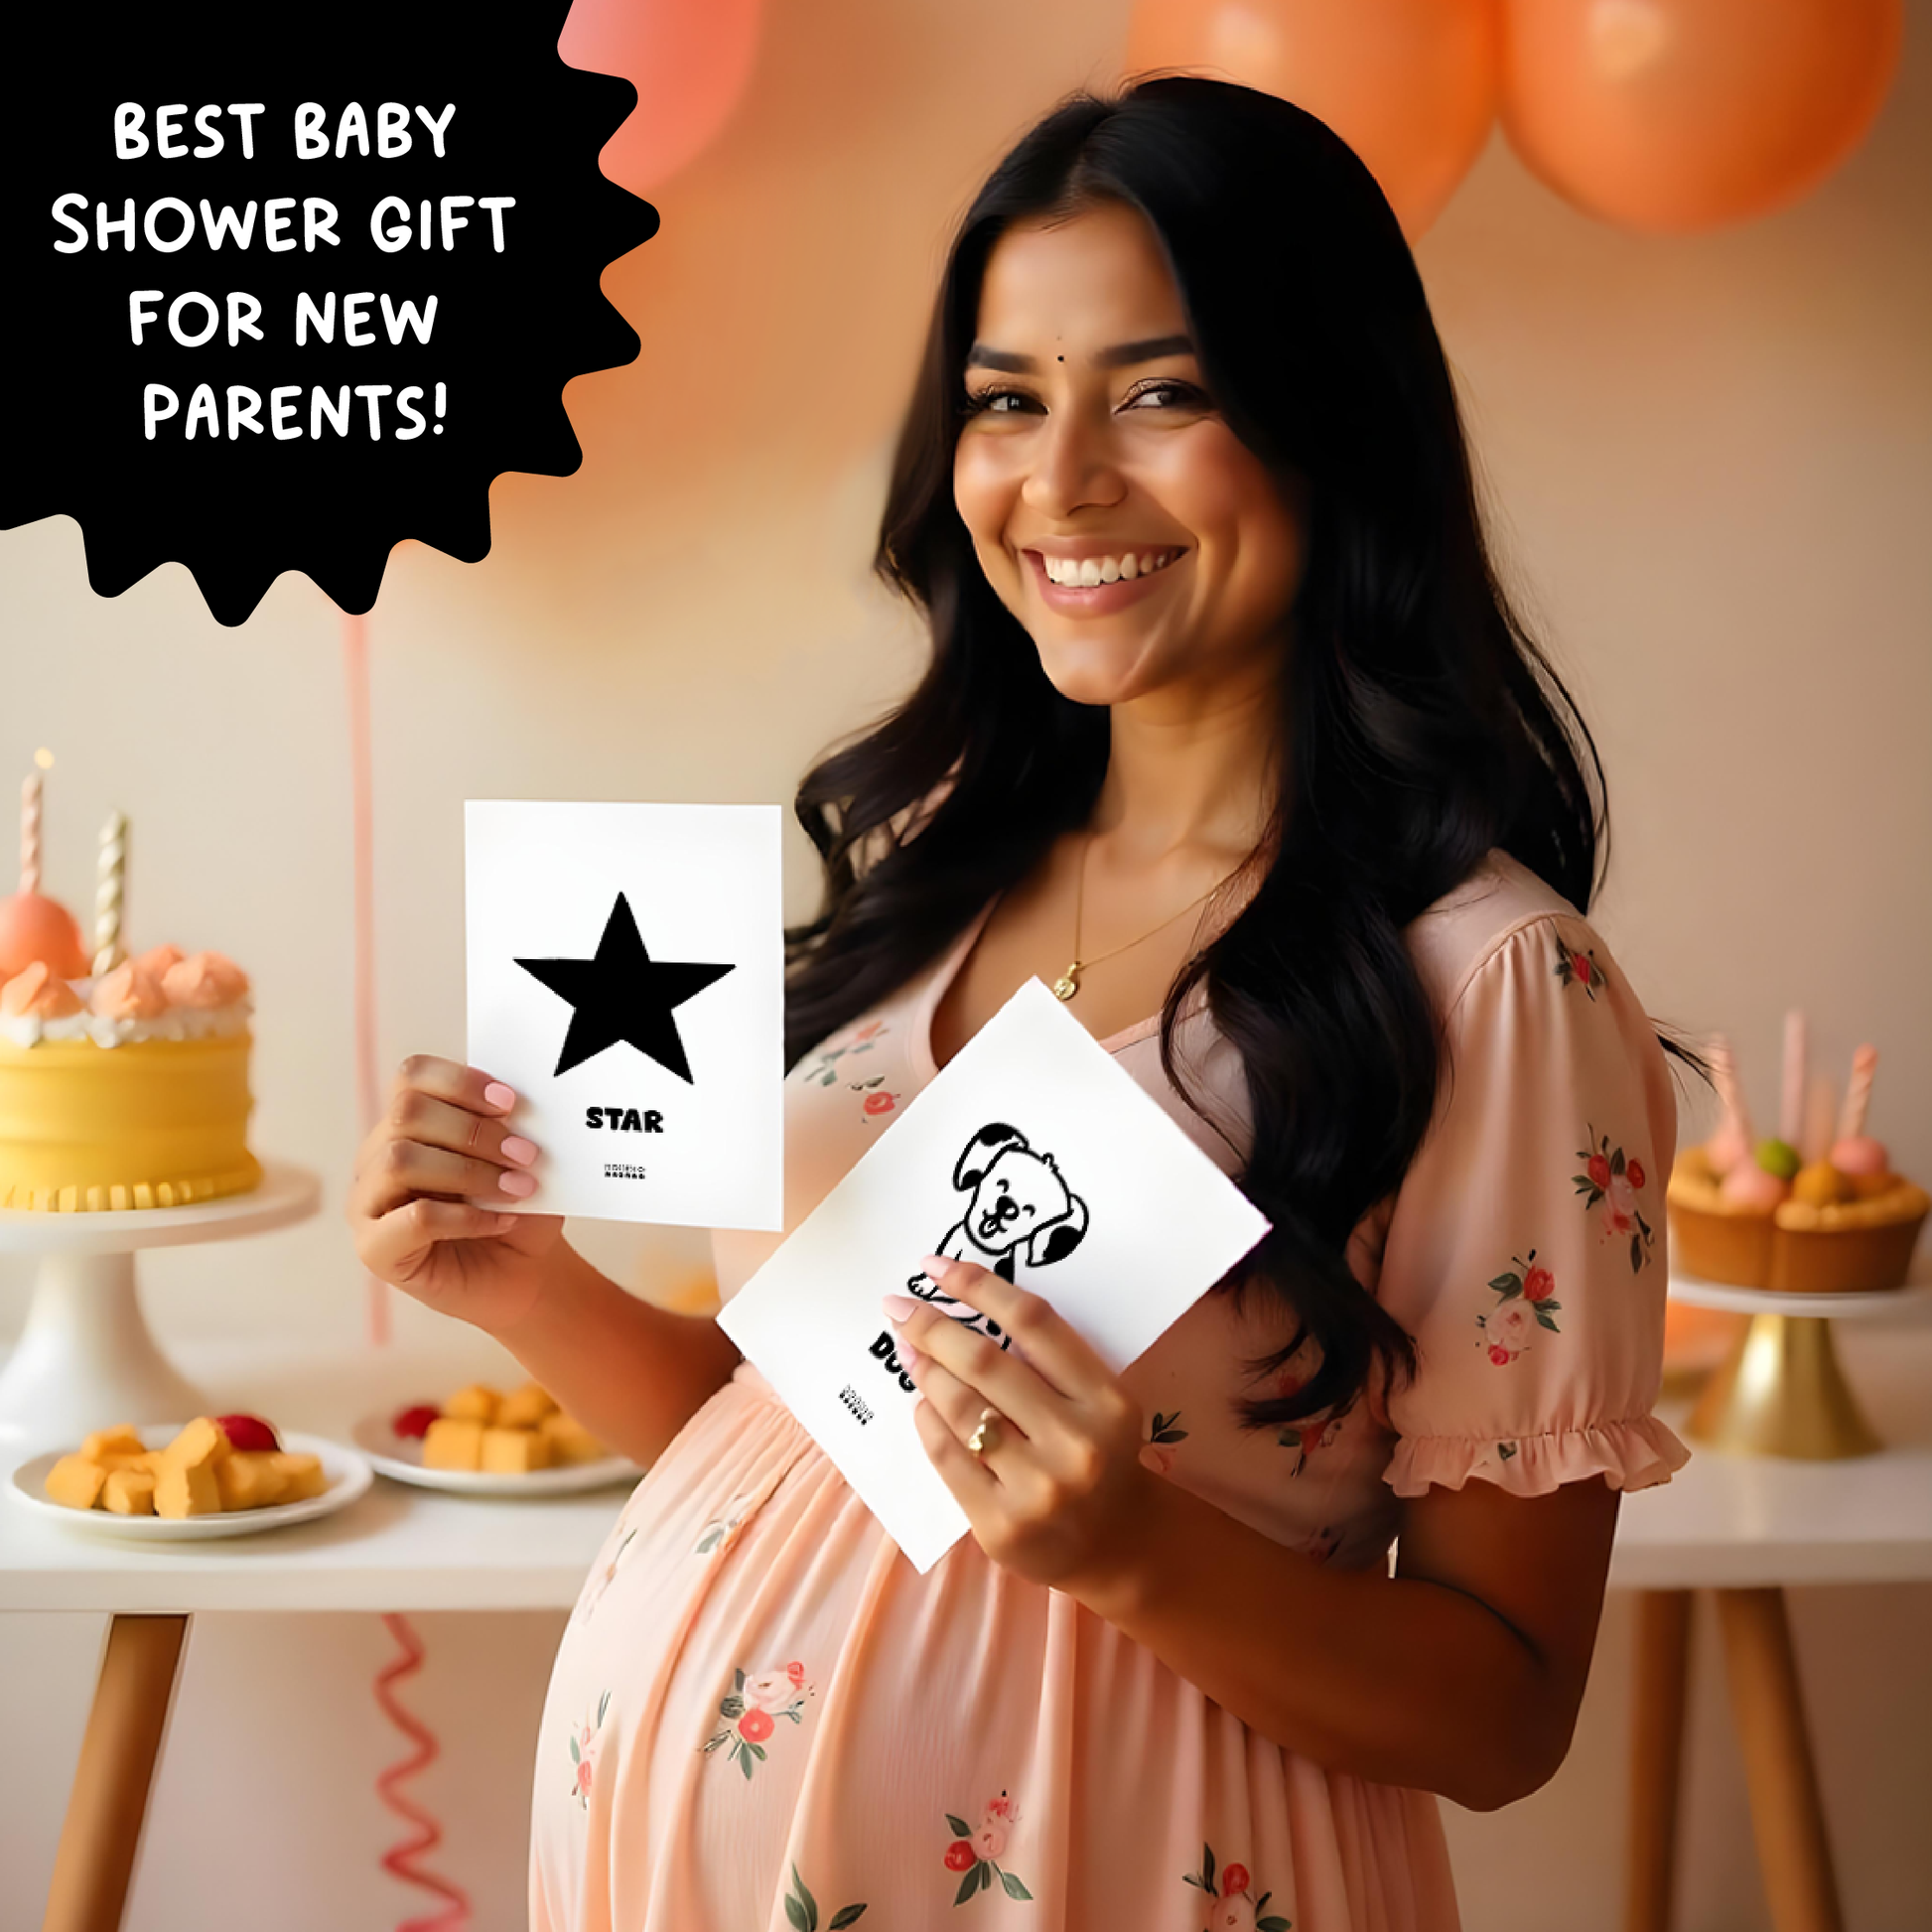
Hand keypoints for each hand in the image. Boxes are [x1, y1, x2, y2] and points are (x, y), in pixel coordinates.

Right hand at [346, 1055, 565, 1334]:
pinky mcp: (375, 1250)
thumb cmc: (517, 1208)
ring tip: (517, 1189)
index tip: (511, 1102)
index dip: (459, 1081)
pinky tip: (500, 1222)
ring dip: (469, 1172)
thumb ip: (510, 1129)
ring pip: (399, 1161)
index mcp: (407, 1124)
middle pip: (406, 1113)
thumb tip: (518, 1109)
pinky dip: (465, 1218)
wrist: (523, 1273)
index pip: (412, 1077)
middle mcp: (377, 1157)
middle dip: (473, 1130)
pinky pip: (414, 1219)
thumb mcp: (520, 1161)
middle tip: (525, 1153)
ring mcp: (368, 1204)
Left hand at [885, 1255, 1154, 1599]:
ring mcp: (1037, 1489)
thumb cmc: (1103, 1457)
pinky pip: (949, 1458)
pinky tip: (921, 1404)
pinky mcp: (1001, 1525)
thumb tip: (965, 1313)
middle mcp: (1076, 1442)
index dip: (979, 1287)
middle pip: (986, 1363)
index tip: (936, 1267)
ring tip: (907, 1350)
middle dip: (932, 1326)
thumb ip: (1050, 1364)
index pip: (1034, 1323)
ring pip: (962, 1409)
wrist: (1122, 1546)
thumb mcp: (1099, 1403)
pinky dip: (928, 1422)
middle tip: (898, 1305)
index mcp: (1107, 1401)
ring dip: (925, 1371)